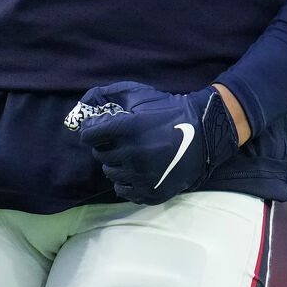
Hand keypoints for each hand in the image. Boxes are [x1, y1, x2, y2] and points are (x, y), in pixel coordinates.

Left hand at [70, 82, 240, 203]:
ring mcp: (142, 177)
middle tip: (122, 139)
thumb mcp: (139, 94)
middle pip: (99, 154)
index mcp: (129, 129)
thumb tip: (82, 104)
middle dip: (106, 145)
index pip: (88, 135)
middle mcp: (133, 155)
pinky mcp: (149, 193)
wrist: (204, 135)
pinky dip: (126, 180)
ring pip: (109, 172)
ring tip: (132, 153)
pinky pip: (122, 189)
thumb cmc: (168, 111)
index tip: (100, 128)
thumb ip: (108, 95)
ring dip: (116, 162)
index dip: (93, 129)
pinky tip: (138, 169)